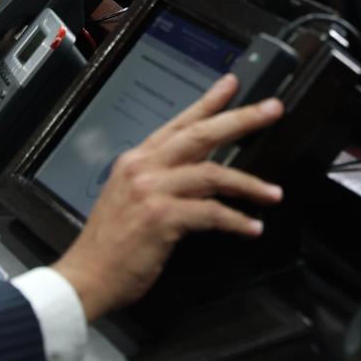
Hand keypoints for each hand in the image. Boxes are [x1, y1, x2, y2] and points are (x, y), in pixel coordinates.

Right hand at [53, 74, 284, 320]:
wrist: (86, 277)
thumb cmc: (110, 244)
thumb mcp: (131, 197)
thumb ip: (160, 178)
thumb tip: (199, 170)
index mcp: (138, 159)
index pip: (180, 123)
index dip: (209, 102)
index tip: (232, 84)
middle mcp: (144, 167)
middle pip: (202, 135)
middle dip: (241, 119)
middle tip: (272, 110)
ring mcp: (152, 190)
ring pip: (213, 174)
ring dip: (249, 184)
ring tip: (273, 193)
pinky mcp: (161, 217)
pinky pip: (211, 213)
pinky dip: (236, 221)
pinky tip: (252, 227)